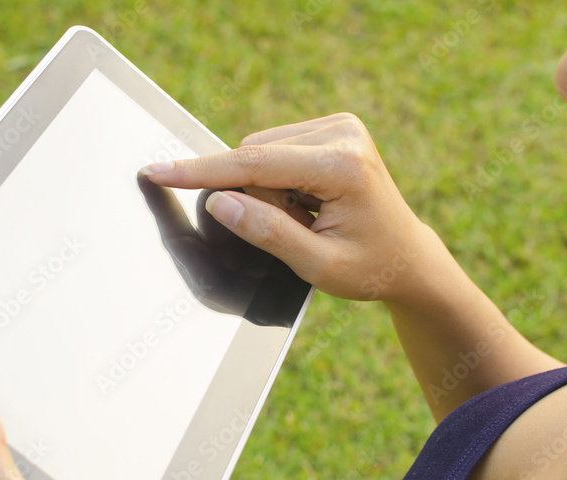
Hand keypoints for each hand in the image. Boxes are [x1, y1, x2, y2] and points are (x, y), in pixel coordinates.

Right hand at [140, 113, 424, 301]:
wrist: (407, 257)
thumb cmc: (370, 267)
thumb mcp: (317, 265)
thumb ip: (267, 233)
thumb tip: (219, 203)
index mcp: (341, 166)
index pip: (254, 165)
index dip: (201, 171)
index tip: (159, 171)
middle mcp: (342, 133)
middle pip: (254, 155)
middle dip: (254, 197)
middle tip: (295, 230)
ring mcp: (340, 125)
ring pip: (260, 151)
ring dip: (266, 190)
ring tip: (305, 218)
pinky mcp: (333, 127)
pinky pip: (275, 149)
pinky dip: (277, 180)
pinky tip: (307, 202)